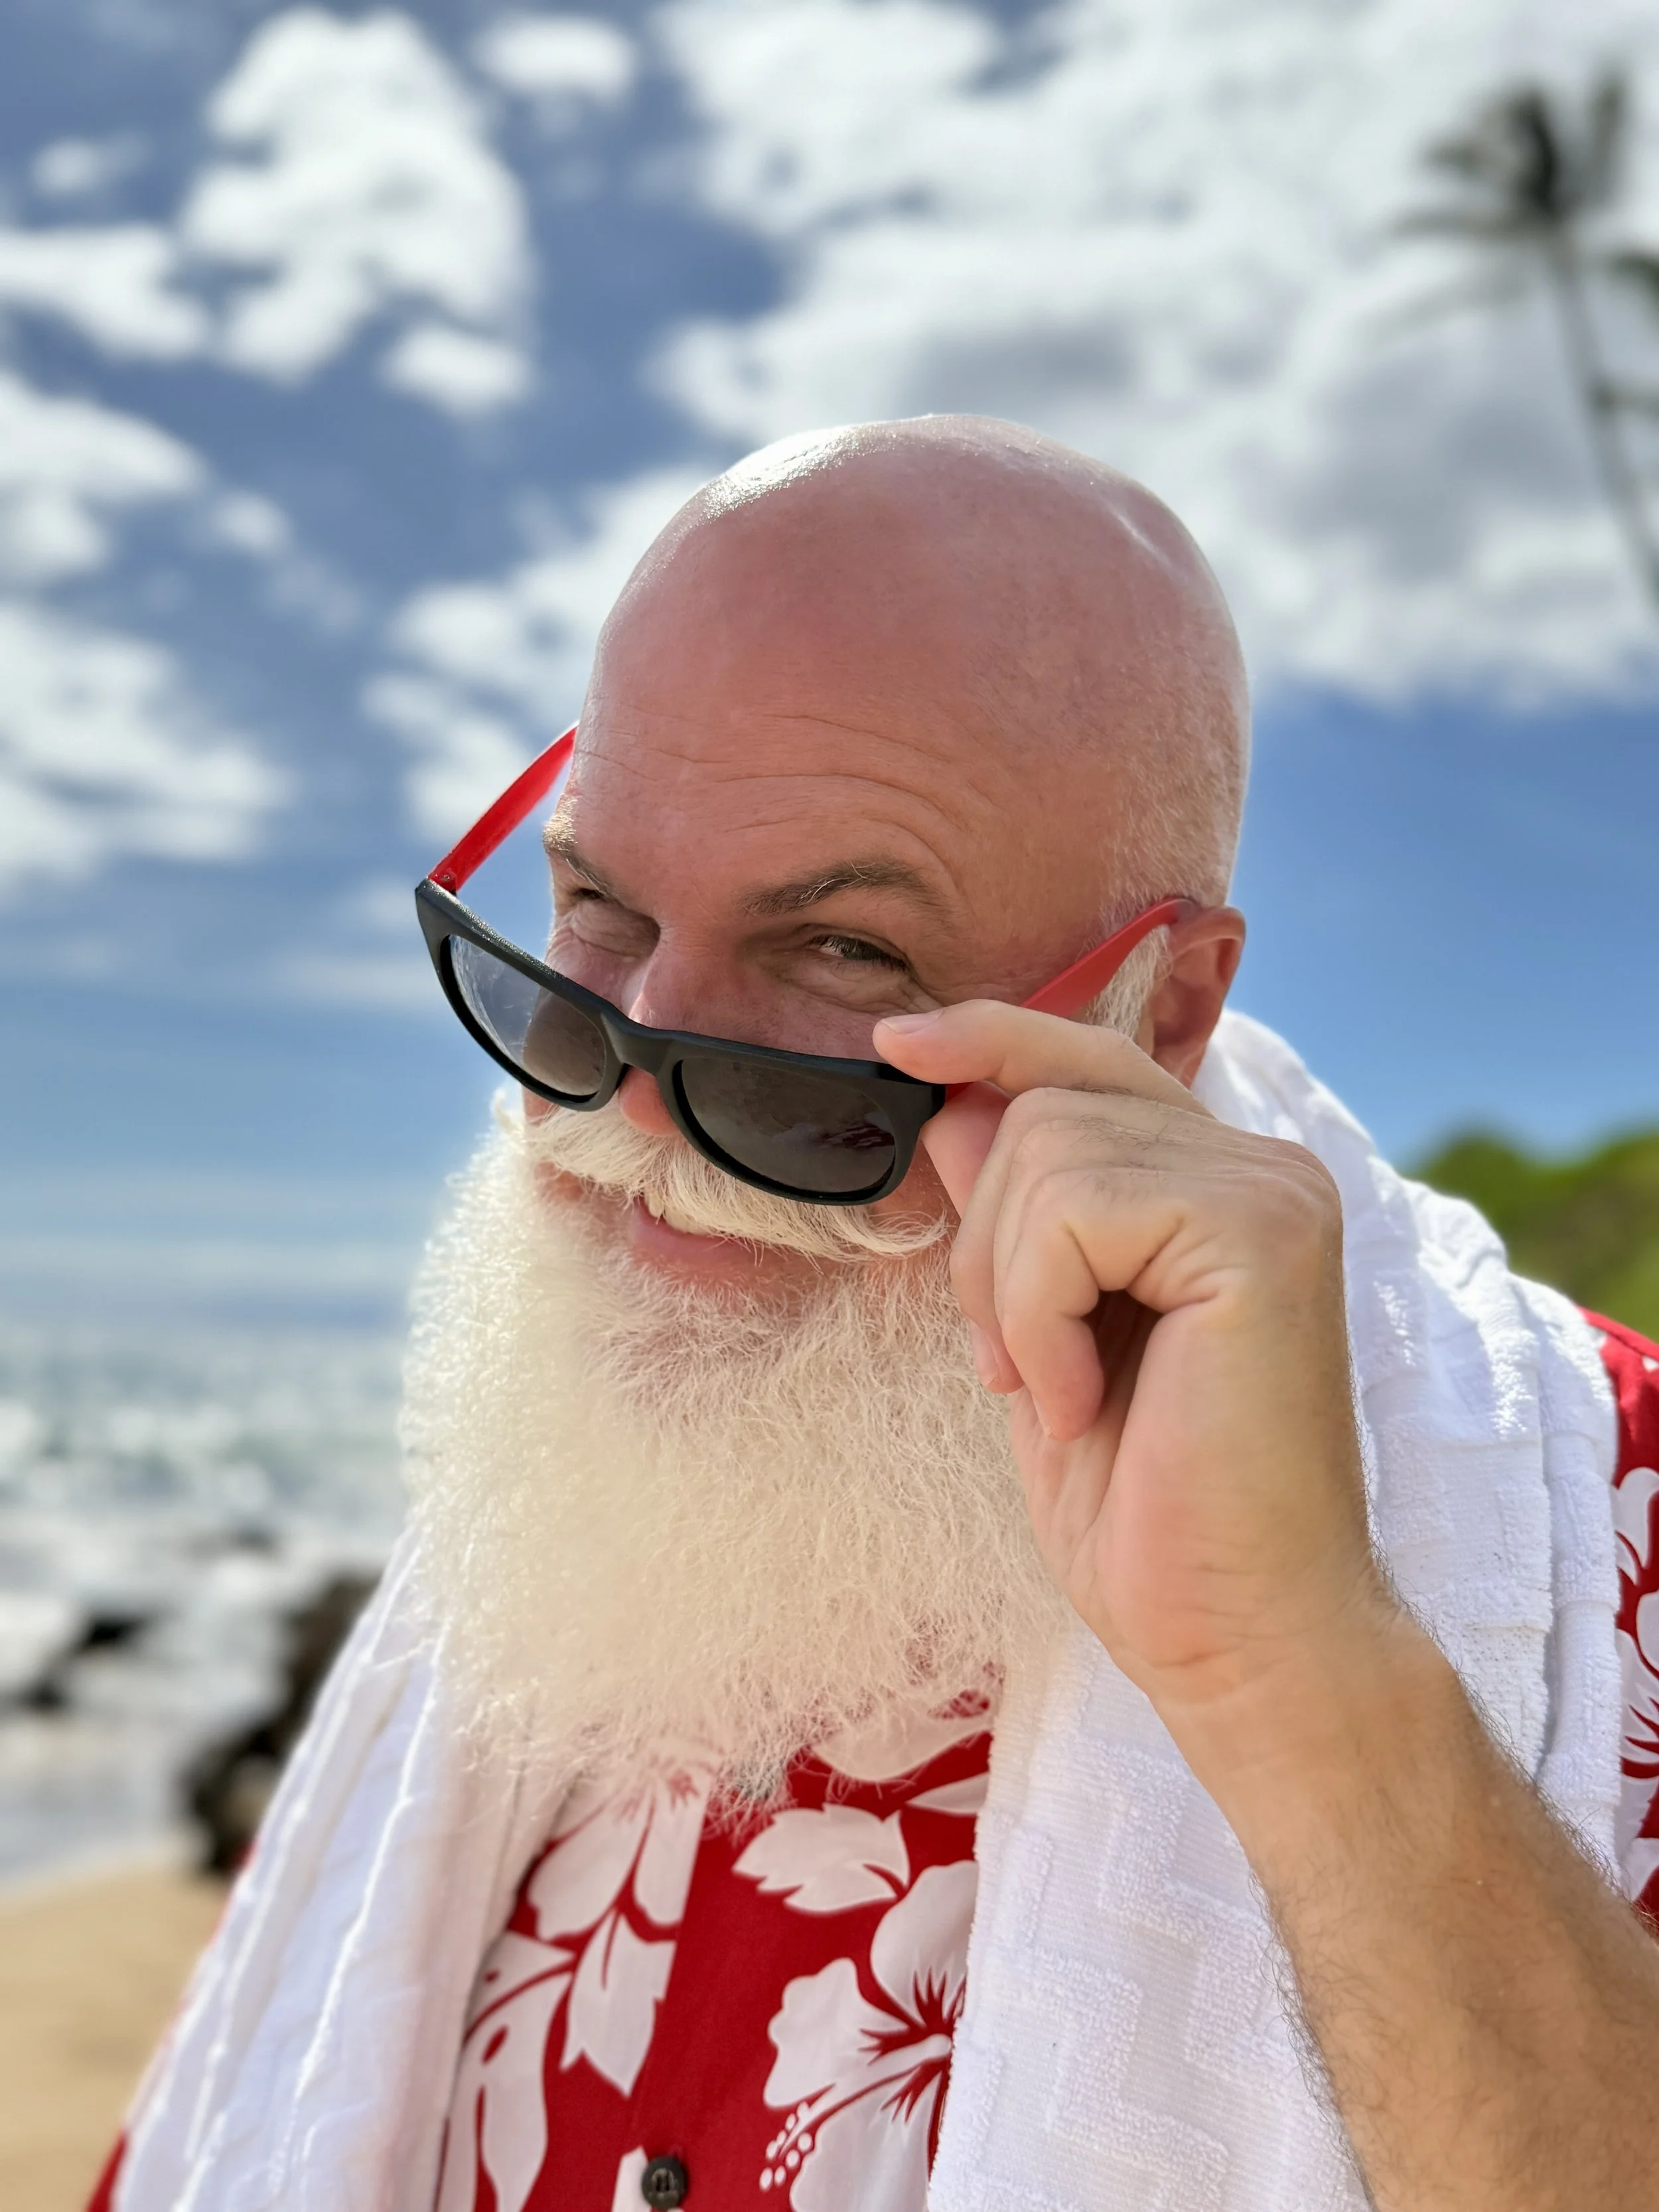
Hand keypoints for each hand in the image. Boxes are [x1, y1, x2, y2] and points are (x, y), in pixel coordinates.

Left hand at [875, 1002, 1396, 1736]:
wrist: (1237, 1636)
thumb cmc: (1149, 1511)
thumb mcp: (1044, 1338)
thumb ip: (1016, 1220)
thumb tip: (952, 1105)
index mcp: (1220, 1188)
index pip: (1088, 1065)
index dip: (992, 1039)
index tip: (899, 1044)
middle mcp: (1261, 1169)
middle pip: (1044, 1106)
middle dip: (984, 1241)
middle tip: (1016, 1369)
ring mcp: (1271, 1192)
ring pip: (1046, 1149)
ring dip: (1007, 1288)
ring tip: (1055, 1391)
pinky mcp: (1260, 1232)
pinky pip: (1074, 1211)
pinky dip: (1038, 1316)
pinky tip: (1081, 1404)